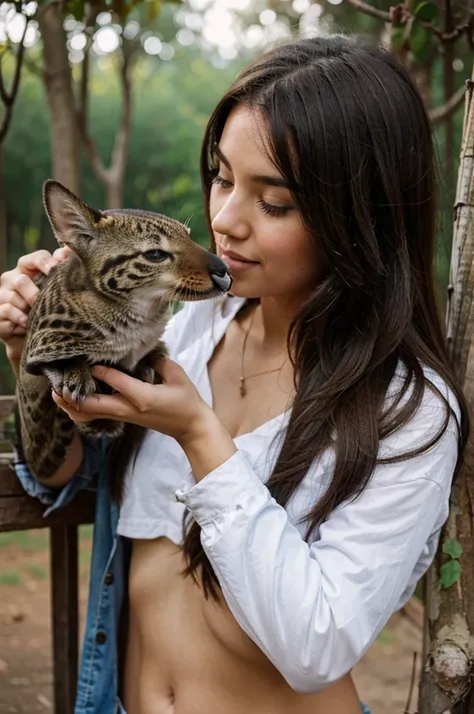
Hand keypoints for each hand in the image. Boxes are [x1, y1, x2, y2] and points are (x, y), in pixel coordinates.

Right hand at [0, 247, 71, 365]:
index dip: (47, 263)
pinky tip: (28, 325)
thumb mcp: (55, 289)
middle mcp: (11, 279)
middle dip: (36, 295)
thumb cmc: (48, 308)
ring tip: (38, 318)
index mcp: (27, 269)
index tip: (58, 272)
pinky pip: (6, 311)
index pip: (36, 258)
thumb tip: (67, 251)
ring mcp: (2, 295)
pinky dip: (20, 320)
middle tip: (47, 305)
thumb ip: (60, 268)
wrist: (38, 337)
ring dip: (29, 311)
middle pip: (21, 280)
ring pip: (13, 299)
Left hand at [51, 357, 217, 446]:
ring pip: (90, 414)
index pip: (116, 382)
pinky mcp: (123, 418)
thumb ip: (159, 361)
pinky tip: (73, 401)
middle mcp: (129, 409)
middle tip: (57, 382)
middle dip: (72, 395)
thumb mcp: (178, 376)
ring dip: (72, 405)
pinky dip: (81, 411)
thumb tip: (142, 349)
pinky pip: (95, 417)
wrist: (190, 427)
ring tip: (58, 392)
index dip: (101, 370)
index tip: (88, 359)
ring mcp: (124, 416)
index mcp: (143, 397)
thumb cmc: (187, 401)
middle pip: (92, 405)